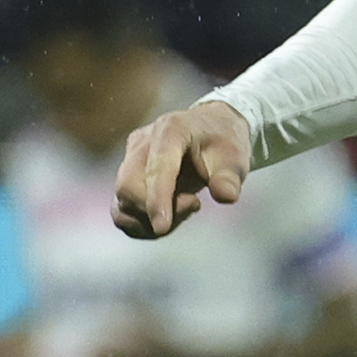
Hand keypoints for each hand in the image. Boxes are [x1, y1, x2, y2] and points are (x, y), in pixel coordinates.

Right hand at [112, 97, 248, 239]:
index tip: (162, 227)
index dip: (157, 199)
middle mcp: (143, 141)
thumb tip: (226, 196)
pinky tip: (166, 216)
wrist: (211, 130)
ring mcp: (131, 157)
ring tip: (184, 207)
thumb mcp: (235, 158)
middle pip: (129, 186)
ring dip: (149, 219)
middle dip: (156, 210)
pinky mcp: (126, 174)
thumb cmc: (222, 143)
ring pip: (122, 202)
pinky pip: (121, 209)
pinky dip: (140, 223)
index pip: (157, 167)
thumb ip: (229, 178)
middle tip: (193, 204)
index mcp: (171, 130)